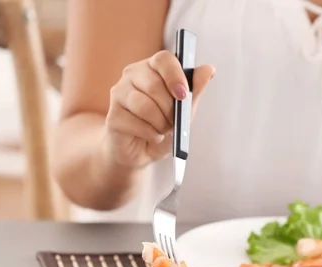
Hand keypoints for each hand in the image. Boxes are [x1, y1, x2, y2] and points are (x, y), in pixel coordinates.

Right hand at [104, 50, 213, 167]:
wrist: (142, 151)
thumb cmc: (163, 125)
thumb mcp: (185, 110)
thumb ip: (195, 90)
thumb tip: (208, 69)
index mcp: (152, 68)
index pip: (163, 59)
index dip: (175, 76)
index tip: (184, 94)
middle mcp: (133, 75)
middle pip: (154, 85)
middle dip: (170, 109)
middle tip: (174, 122)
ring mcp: (119, 93)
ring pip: (144, 105)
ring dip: (160, 123)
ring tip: (163, 130)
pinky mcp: (112, 115)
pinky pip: (136, 123)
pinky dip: (150, 134)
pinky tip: (151, 136)